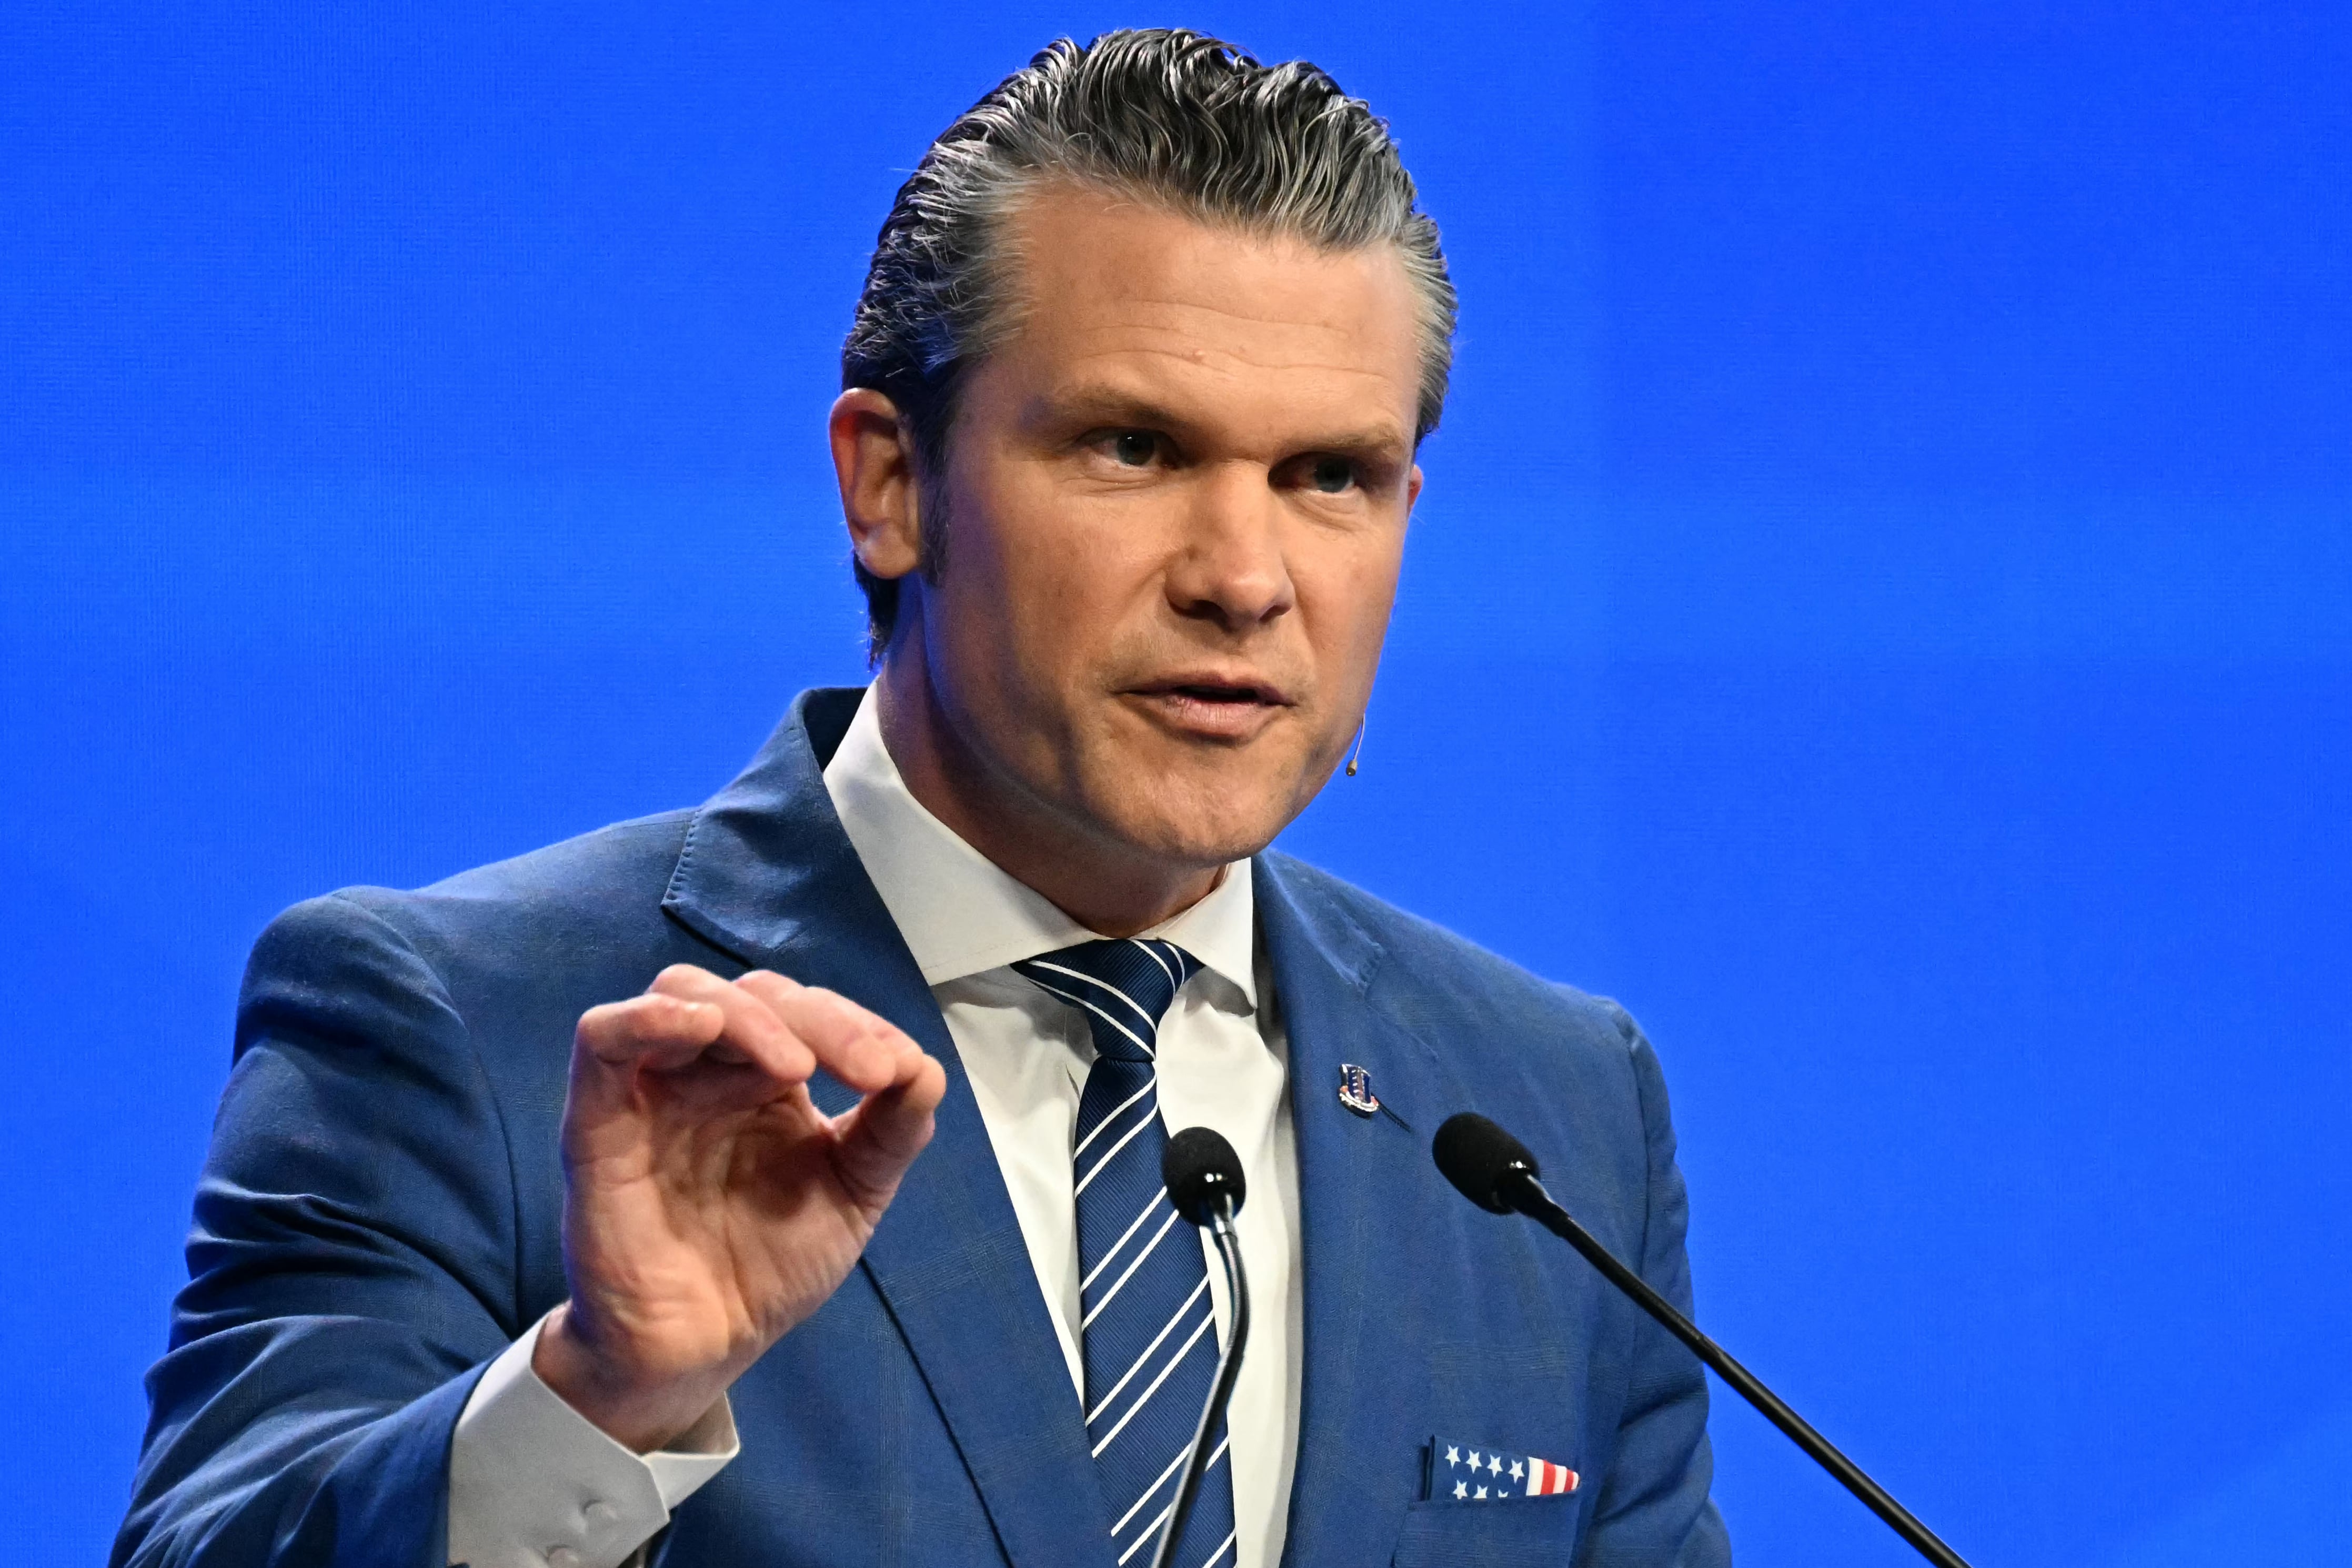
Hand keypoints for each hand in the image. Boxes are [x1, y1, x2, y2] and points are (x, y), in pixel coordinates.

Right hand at [533, 964, 946, 1450]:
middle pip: (756, 995)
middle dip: (822, 1021)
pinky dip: (645, 1016)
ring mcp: (652, 1090)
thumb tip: (927, 1068)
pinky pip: (601, 1039)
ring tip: (796, 1066)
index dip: (859, 1026)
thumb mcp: (853, 1194)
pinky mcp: (598, 1121)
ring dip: (749, 1016)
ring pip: (684, 994)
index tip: (901, 1071)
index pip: (809, 1012)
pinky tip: (699, 1025)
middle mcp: (710, 1072)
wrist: (704, 1347)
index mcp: (767, 1079)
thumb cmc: (768, 1266)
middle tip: (870, 1072)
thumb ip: (891, 1132)